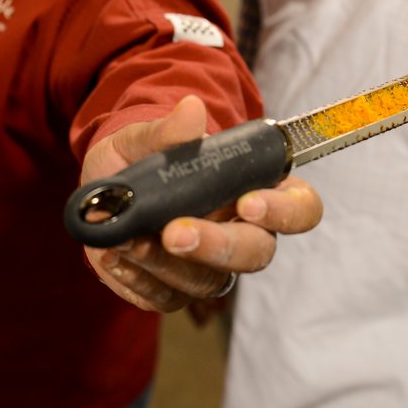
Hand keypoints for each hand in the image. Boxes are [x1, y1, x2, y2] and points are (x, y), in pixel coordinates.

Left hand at [81, 95, 322, 312]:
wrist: (107, 184)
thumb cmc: (144, 155)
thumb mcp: (146, 136)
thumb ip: (169, 130)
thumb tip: (190, 110)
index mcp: (257, 189)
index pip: (300, 207)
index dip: (283, 212)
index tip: (247, 202)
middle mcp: (243, 234)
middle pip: (255, 253)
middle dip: (216, 245)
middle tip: (173, 233)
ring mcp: (210, 267)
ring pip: (207, 281)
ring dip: (165, 264)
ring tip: (127, 240)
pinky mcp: (173, 289)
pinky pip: (164, 297)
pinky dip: (137, 279)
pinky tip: (113, 255)